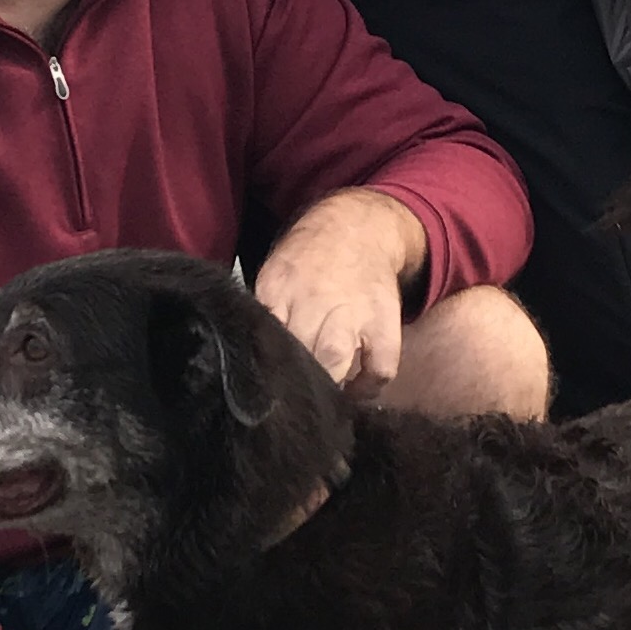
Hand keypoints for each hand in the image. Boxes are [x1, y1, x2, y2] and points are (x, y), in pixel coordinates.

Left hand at [253, 184, 425, 400]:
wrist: (358, 226)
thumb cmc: (308, 259)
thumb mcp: (273, 275)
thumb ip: (263, 313)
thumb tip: (246, 358)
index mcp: (278, 290)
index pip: (262, 338)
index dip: (260, 370)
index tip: (260, 395)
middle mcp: (313, 300)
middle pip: (298, 351)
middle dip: (294, 382)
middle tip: (293, 403)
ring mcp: (352, 311)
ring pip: (335, 358)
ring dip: (328, 387)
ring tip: (324, 402)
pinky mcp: (384, 321)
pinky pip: (381, 365)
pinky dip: (370, 386)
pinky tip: (357, 390)